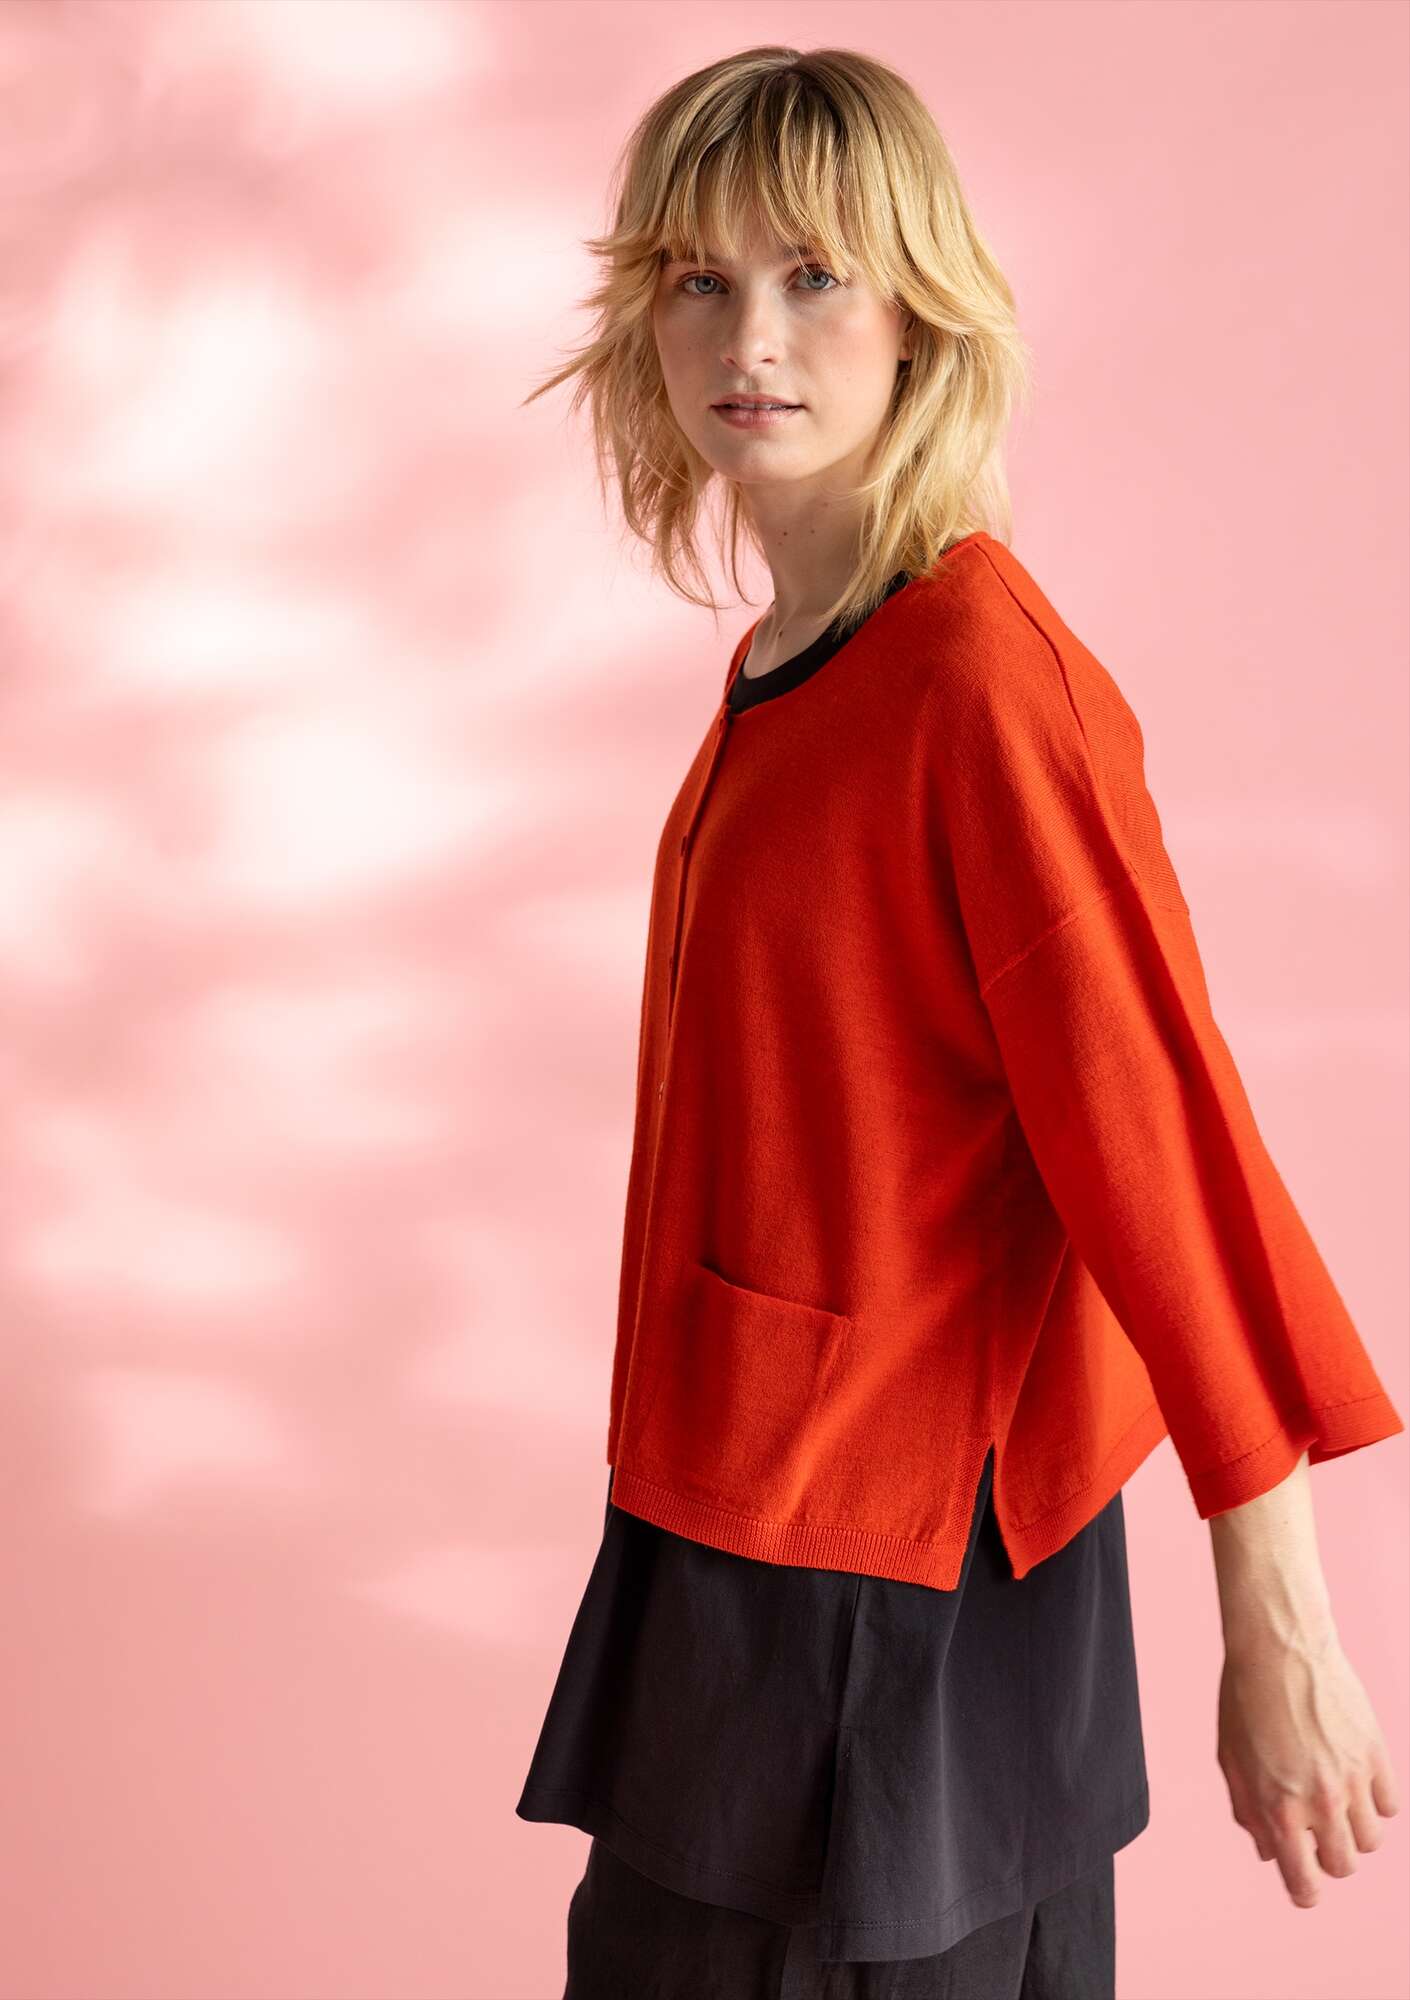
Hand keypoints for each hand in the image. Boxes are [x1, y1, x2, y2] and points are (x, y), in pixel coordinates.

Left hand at [1217, 1626, 1399, 1907]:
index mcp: (1278, 1809)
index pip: (1305, 1884)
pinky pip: (1390, 1805)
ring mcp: (1353, 1780)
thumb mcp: (1230, 1759)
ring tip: (1334, 1798)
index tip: (1305, 1884)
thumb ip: (1248, 1812)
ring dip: (1353, 1828)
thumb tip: (1270, 1852)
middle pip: (1343, 1866)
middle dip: (1327, 1856)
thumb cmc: (1245, 1699)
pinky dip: (1376, 1801)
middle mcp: (1320, 1802)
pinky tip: (1354, 1779)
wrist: (1280, 1645)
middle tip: (1314, 1830)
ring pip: (1371, 1840)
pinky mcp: (1375, 1756)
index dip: (1305, 1891)